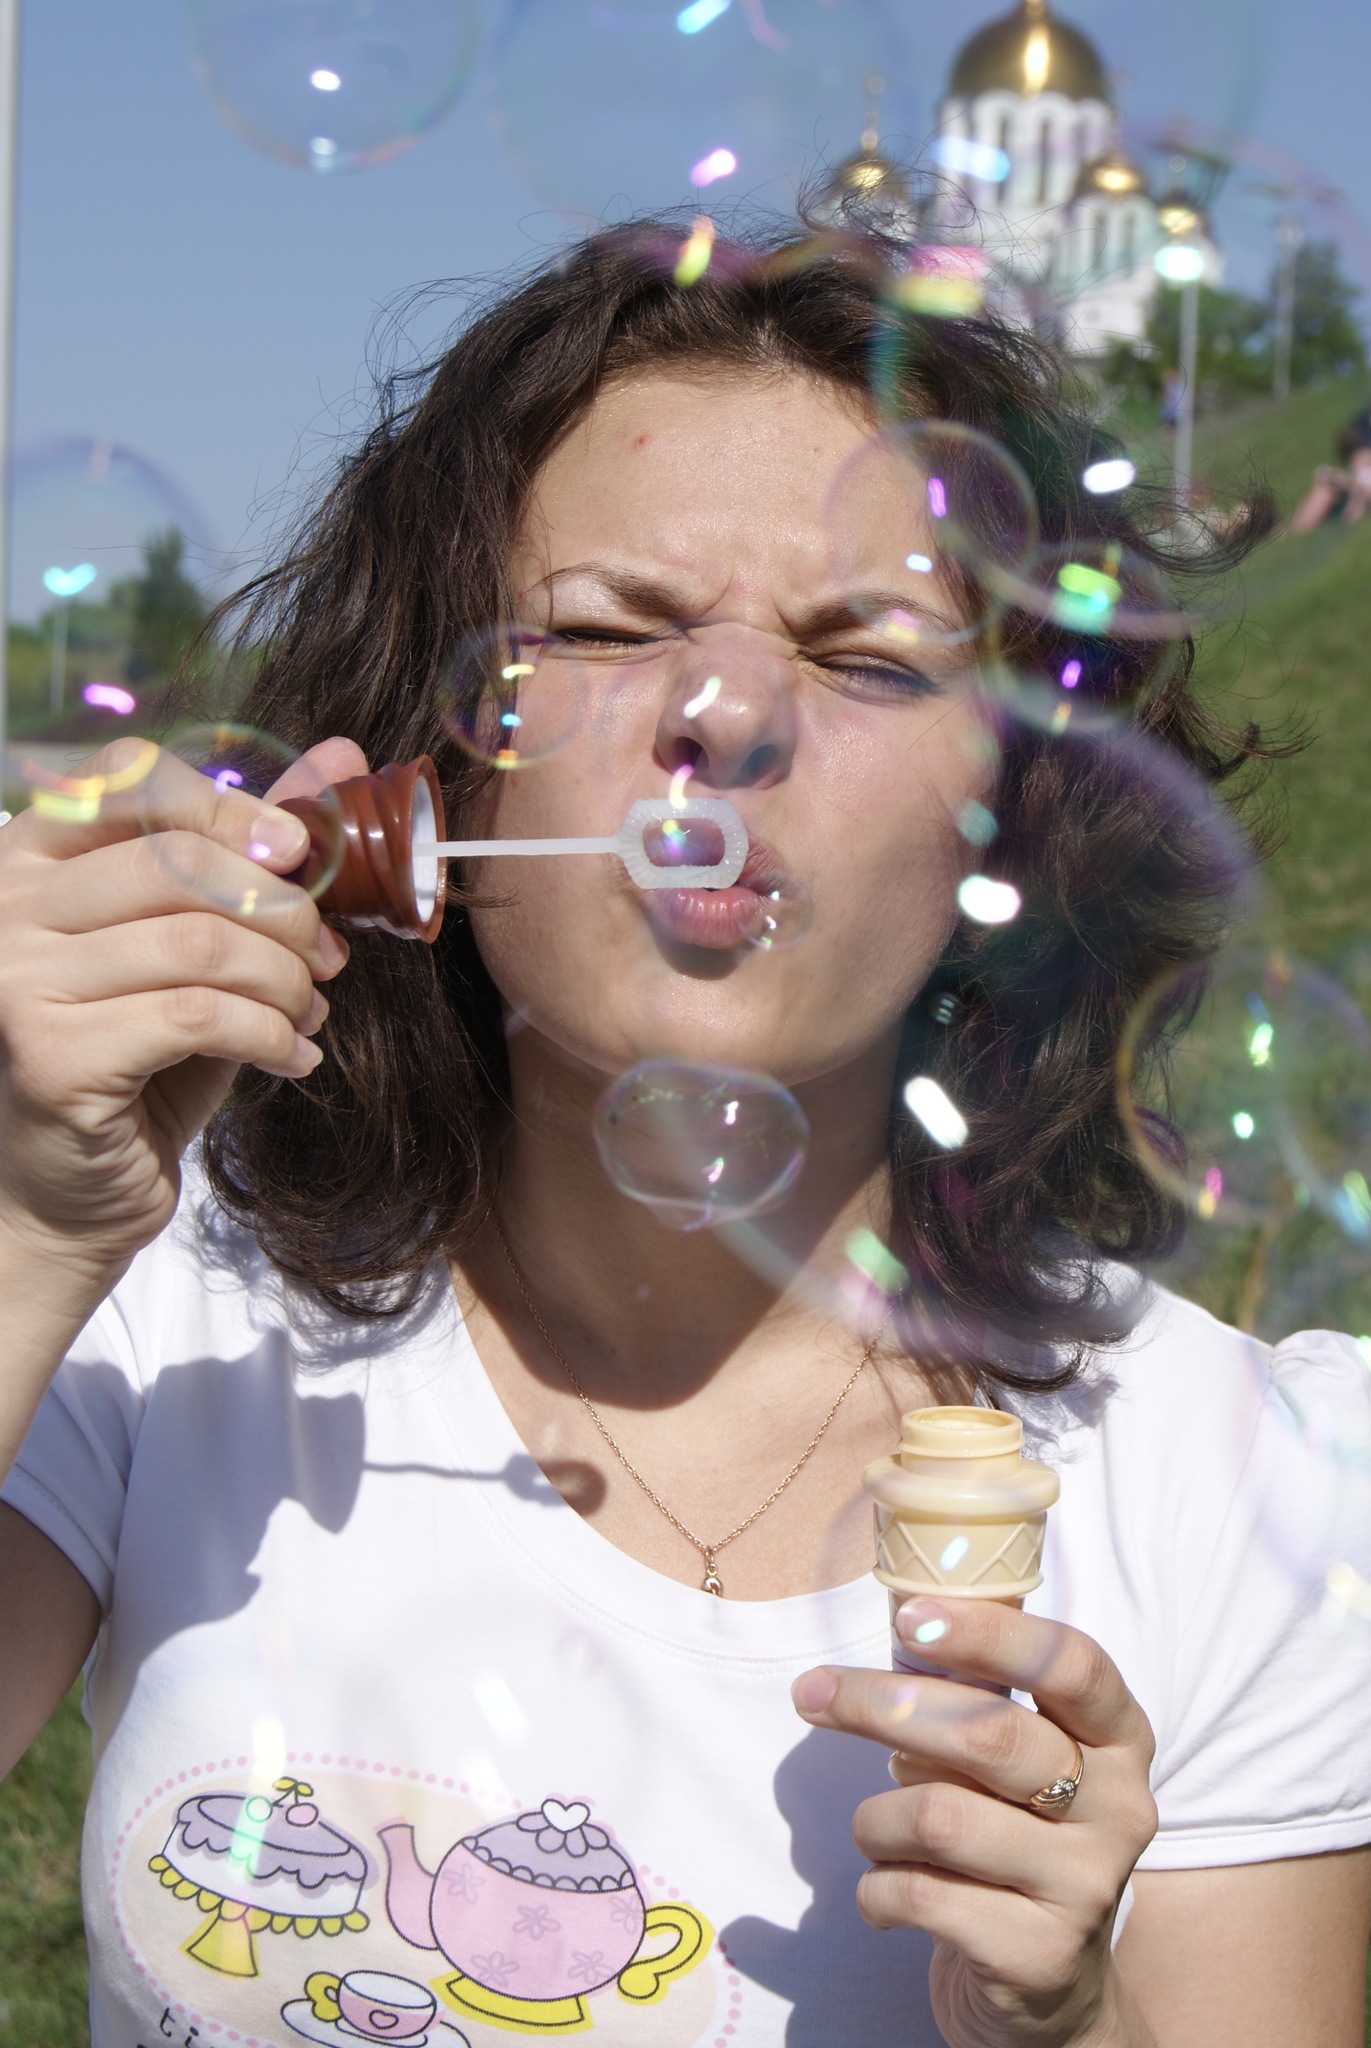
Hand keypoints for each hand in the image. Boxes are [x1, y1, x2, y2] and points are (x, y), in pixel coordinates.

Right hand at [0, 734, 365, 1278]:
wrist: (70, 1192)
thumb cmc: (138, 1059)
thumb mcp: (196, 946)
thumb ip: (253, 852)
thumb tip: (342, 755)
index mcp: (32, 858)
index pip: (131, 779)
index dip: (231, 805)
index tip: (300, 853)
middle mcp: (8, 907)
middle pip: (182, 862)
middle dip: (282, 908)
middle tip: (326, 958)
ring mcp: (17, 980)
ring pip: (200, 941)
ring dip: (285, 980)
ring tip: (308, 1013)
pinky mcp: (53, 1054)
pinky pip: (198, 1015)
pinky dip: (271, 1035)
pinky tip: (291, 1057)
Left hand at [792, 1598, 1158, 2047]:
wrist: (1050, 1992)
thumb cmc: (1013, 1840)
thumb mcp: (1015, 1765)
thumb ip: (977, 1698)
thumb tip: (901, 1625)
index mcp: (1119, 1738)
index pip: (1072, 1663)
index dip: (990, 1635)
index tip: (909, 1617)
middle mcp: (1119, 1807)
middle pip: (990, 1735)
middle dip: (883, 1706)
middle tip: (812, 1693)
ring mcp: (1085, 1886)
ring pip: (940, 1817)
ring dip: (876, 1818)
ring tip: (874, 1830)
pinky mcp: (1038, 1955)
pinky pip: (921, 1893)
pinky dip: (877, 1887)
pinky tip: (887, 1892)